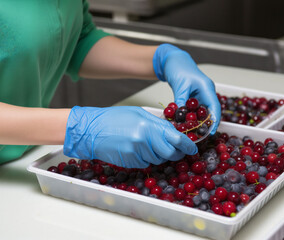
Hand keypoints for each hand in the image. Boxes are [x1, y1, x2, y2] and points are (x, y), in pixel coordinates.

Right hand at [63, 106, 196, 167]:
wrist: (91, 130)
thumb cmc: (113, 119)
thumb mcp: (138, 114)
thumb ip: (157, 124)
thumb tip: (173, 132)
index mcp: (149, 125)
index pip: (176, 138)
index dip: (187, 145)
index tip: (192, 149)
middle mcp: (144, 140)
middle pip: (170, 153)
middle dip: (174, 153)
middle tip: (174, 150)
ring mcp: (137, 152)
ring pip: (158, 160)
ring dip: (158, 155)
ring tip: (146, 145)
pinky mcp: (130, 162)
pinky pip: (145, 164)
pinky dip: (145, 159)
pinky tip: (136, 150)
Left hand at [152, 44, 220, 134]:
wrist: (172, 60)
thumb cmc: (178, 67)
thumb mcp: (180, 86)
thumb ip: (180, 101)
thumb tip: (179, 116)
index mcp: (207, 87)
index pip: (215, 107)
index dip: (214, 121)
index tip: (210, 132)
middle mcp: (206, 92)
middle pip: (210, 112)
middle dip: (205, 124)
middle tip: (198, 135)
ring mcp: (200, 95)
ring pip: (201, 112)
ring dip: (196, 121)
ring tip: (191, 131)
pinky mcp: (193, 97)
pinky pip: (194, 109)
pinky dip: (190, 116)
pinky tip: (184, 122)